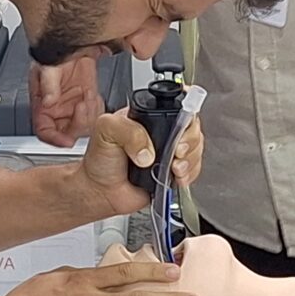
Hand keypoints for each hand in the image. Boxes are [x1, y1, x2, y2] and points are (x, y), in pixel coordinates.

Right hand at [28, 56, 105, 146]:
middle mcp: (57, 110)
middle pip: (67, 132)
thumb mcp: (49, 65)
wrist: (75, 40)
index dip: (55, 139)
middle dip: (78, 123)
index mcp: (42, 105)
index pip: (44, 131)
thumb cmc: (55, 50)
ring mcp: (72, 107)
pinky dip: (97, 108)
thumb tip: (48, 102)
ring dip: (89, 114)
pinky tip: (93, 95)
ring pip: (84, 126)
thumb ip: (48, 84)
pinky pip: (94, 115)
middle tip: (82, 106)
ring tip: (88, 95)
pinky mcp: (86, 102)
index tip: (67, 141)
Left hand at [76, 108, 194, 214]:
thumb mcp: (106, 130)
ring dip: (190, 159)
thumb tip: (148, 150)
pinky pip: (192, 169)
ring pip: (195, 148)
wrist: (99, 191)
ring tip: (173, 167)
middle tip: (177, 151)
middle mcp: (161, 132)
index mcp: (148, 116)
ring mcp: (168, 151)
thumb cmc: (99, 160)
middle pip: (191, 127)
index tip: (181, 126)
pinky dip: (189, 173)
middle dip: (189, 140)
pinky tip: (175, 176)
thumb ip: (128, 131)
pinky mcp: (173, 171)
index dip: (186, 113)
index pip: (177, 104)